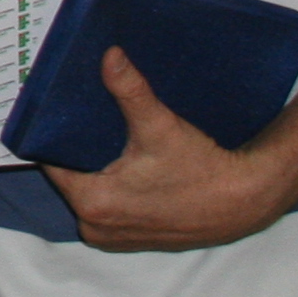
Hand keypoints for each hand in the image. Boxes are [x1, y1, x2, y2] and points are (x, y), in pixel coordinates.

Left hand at [41, 47, 294, 252]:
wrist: (244, 202)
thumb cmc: (202, 170)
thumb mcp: (161, 127)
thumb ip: (130, 91)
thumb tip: (109, 56)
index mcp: (92, 203)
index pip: (52, 162)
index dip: (55, 134)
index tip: (59, 109)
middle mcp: (95, 227)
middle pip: (69, 177)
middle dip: (76, 150)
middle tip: (86, 116)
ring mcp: (112, 237)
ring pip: (88, 192)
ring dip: (95, 170)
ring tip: (105, 138)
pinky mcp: (130, 240)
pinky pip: (107, 207)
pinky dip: (112, 188)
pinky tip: (124, 165)